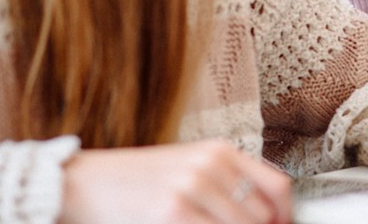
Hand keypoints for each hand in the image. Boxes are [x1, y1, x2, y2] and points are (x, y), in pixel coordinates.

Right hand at [59, 139, 291, 223]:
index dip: (285, 216)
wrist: (81, 183)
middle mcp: (211, 164)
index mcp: (219, 151)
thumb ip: (226, 187)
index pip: (277, 186)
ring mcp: (192, 187)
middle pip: (261, 216)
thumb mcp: (187, 170)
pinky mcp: (172, 211)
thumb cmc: (134, 182)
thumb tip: (267, 217)